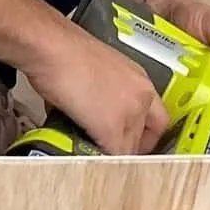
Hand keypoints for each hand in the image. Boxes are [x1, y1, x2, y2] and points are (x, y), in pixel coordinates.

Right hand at [27, 26, 170, 154]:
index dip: (144, 133)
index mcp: (140, 80)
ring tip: (96, 157)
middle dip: (131, 148)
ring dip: (114, 156)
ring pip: (131, 149)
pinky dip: (101, 161)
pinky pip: (113, 156)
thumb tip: (92, 112)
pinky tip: (88, 159)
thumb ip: (105, 95)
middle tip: (114, 152)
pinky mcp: (111, 129)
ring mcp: (129, 113)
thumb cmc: (65, 52)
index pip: (156, 117)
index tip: (132, 140)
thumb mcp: (97, 71)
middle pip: (148, 136)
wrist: (53, 48)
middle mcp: (141, 96)